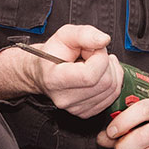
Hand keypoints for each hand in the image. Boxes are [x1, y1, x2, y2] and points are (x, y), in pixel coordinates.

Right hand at [0, 23, 121, 117]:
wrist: (38, 72)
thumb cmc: (52, 53)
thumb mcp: (66, 34)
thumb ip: (84, 33)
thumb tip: (104, 39)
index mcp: (56, 79)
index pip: (92, 75)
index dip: (101, 59)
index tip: (94, 49)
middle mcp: (63, 98)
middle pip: (105, 84)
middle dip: (107, 64)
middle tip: (96, 53)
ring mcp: (72, 109)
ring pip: (110, 93)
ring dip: (111, 74)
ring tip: (96, 62)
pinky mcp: (81, 114)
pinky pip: (108, 102)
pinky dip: (109, 86)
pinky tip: (98, 77)